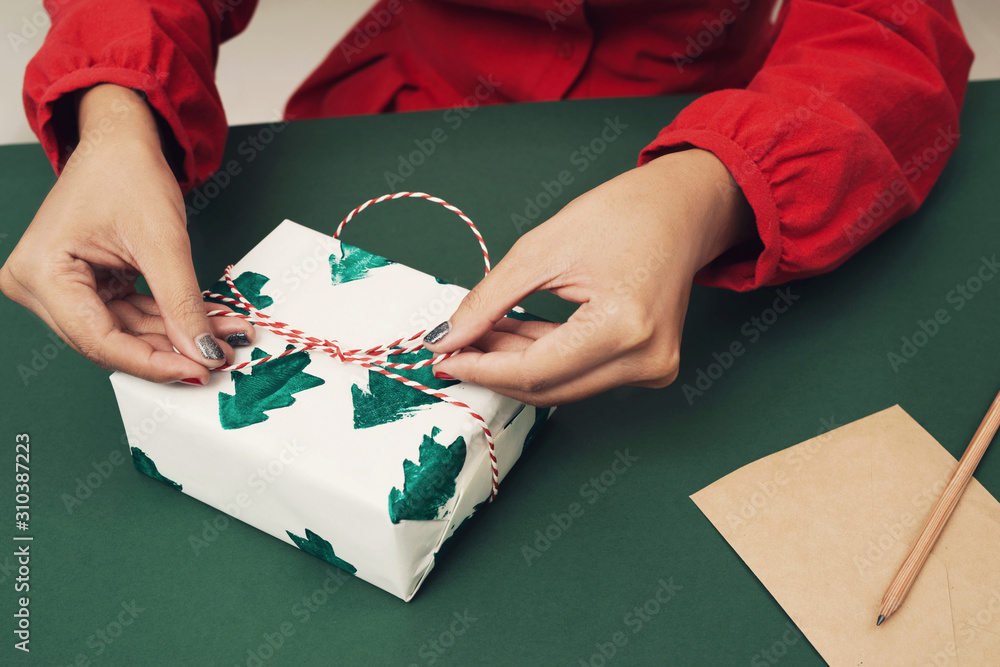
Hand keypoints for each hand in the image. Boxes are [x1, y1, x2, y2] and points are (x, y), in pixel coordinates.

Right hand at [0, 84, 253, 383]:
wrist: (122, 139)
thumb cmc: (127, 171)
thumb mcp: (163, 242)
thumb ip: (182, 304)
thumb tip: (202, 352)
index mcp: (42, 272)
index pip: (99, 339)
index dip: (153, 361)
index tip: (199, 370)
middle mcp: (39, 285)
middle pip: (111, 340)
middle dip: (171, 348)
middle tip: (220, 356)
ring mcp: (59, 287)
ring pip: (124, 331)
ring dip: (176, 335)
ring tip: (225, 335)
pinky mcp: (83, 285)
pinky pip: (127, 315)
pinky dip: (167, 319)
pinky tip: (205, 322)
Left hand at [423, 149, 752, 405]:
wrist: (680, 209)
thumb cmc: (622, 216)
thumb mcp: (542, 250)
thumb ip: (488, 300)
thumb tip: (447, 338)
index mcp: (624, 327)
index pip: (534, 371)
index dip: (482, 367)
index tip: (442, 357)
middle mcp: (646, 359)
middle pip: (547, 387)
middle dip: (494, 368)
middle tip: (454, 346)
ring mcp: (654, 369)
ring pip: (561, 385)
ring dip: (516, 363)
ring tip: (483, 332)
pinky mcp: (651, 367)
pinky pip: (581, 375)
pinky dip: (544, 358)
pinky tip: (516, 334)